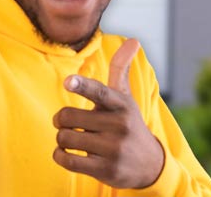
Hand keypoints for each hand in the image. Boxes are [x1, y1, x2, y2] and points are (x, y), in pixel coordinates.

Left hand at [52, 39, 164, 188]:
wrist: (150, 165)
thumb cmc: (128, 124)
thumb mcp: (126, 98)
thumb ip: (121, 69)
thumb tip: (134, 40)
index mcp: (120, 104)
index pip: (99, 92)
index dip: (82, 86)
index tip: (69, 81)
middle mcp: (118, 126)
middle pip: (67, 117)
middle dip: (61, 120)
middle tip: (67, 123)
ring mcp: (113, 149)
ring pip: (65, 138)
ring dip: (61, 139)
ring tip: (72, 140)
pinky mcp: (106, 170)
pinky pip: (67, 160)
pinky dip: (59, 156)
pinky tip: (67, 154)